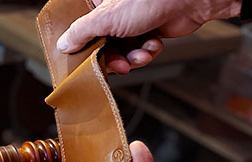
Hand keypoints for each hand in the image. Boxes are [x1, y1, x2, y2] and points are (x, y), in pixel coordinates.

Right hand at [56, 0, 241, 73]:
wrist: (189, 1)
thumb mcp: (106, 18)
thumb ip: (80, 33)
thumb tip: (63, 45)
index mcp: (98, 2)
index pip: (79, 28)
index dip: (80, 46)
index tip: (82, 60)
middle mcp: (112, 12)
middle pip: (100, 45)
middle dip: (111, 59)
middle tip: (117, 65)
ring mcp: (130, 22)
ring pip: (120, 52)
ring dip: (131, 59)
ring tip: (139, 55)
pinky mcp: (146, 31)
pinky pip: (138, 51)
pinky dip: (145, 53)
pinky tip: (151, 47)